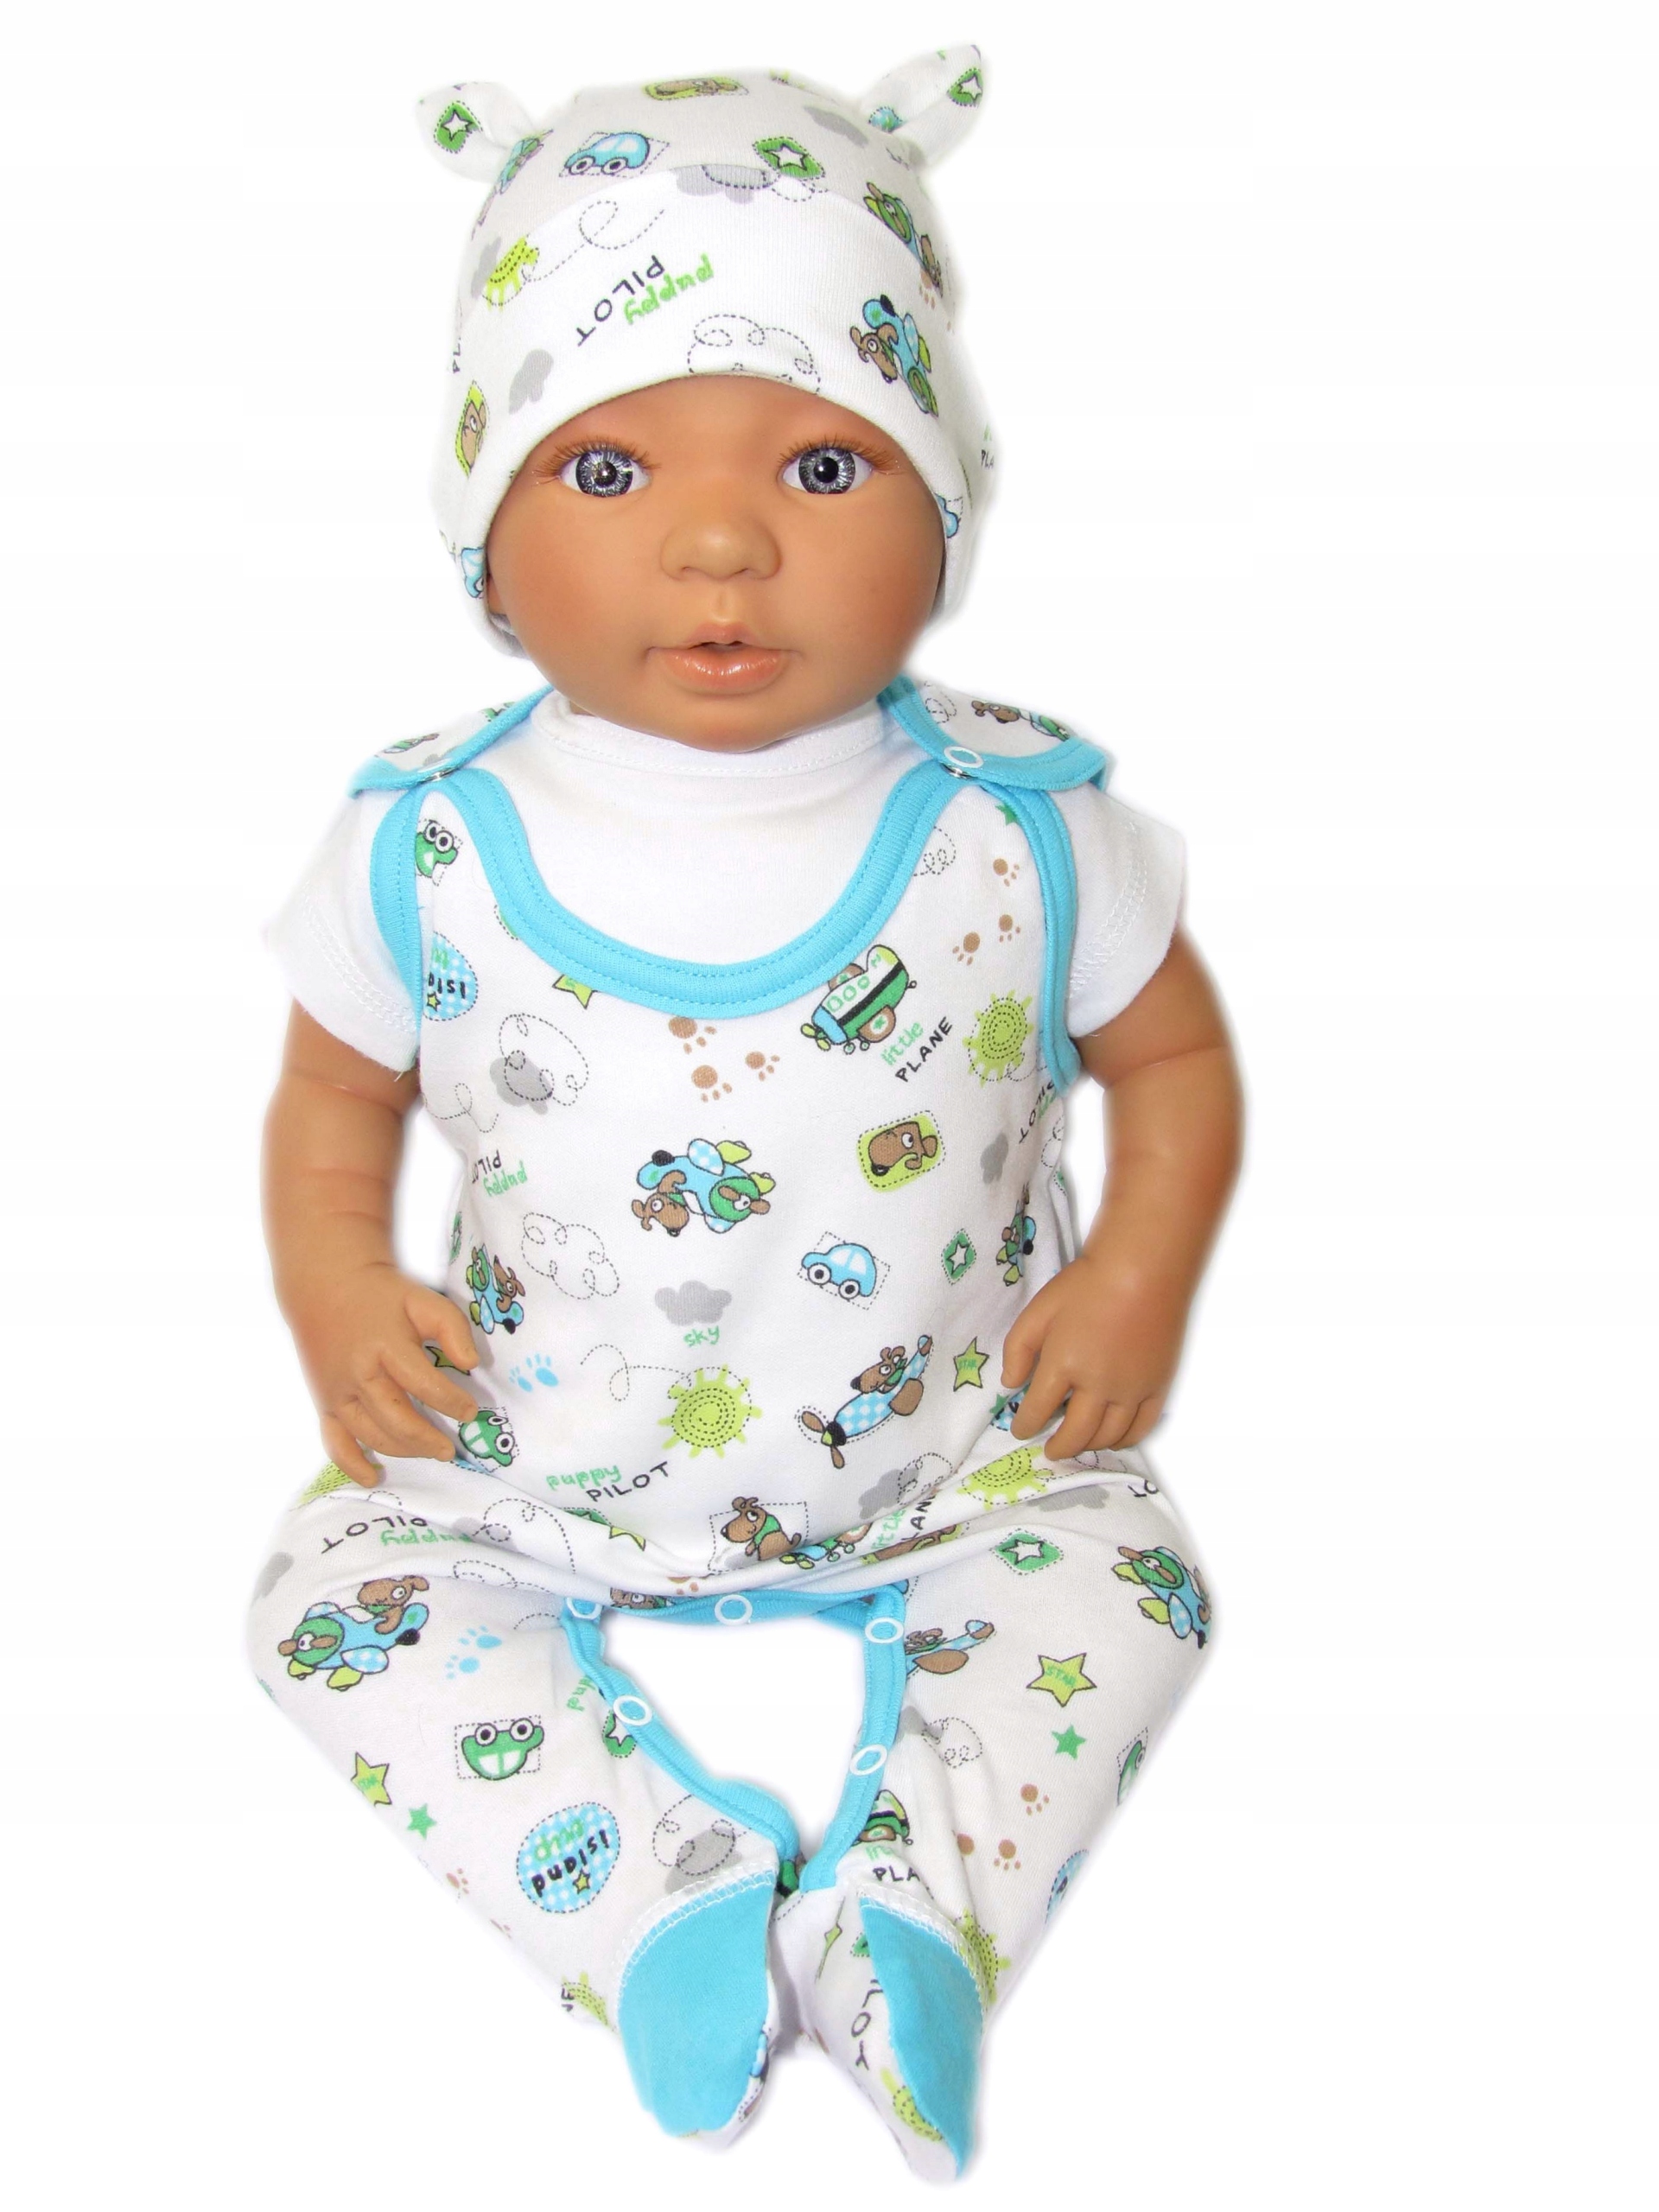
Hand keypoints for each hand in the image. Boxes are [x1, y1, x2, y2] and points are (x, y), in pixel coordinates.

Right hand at [287, 1262, 480, 1486]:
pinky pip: (334, 1442)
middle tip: (452, 1449)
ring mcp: (337, 1393)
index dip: (451, 1402)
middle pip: (396, 1419)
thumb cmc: (383, 1296)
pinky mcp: (323, 1403)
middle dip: (428, 1439)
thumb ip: (451, 1328)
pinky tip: (374, 1477)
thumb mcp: (423, 1300)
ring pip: (371, 1435)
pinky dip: (352, 1465)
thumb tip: (471, 1364)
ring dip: (403, 1451)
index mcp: (385, 1346)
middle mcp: (358, 1374)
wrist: (326, 1287)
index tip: (470, 1411)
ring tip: (430, 1452)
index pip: (422, 1384)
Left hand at [999, 1252, 1188, 1458]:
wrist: (1144, 1269)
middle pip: (1074, 1433)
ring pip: (1108, 1436)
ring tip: (1076, 1445)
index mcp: (1063, 1365)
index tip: (1020, 1430)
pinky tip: (1112, 1439)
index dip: (1025, 1425)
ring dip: (1088, 1447)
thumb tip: (1010, 1383)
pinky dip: (1124, 1440)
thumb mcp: (1038, 1310)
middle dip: (1057, 1447)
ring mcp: (1131, 1390)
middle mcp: (1098, 1386)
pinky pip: (1140, 1428)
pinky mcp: (1157, 1387)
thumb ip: (1017, 1349)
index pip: (1038, 1410)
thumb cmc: (1086, 1284)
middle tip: (1049, 1451)